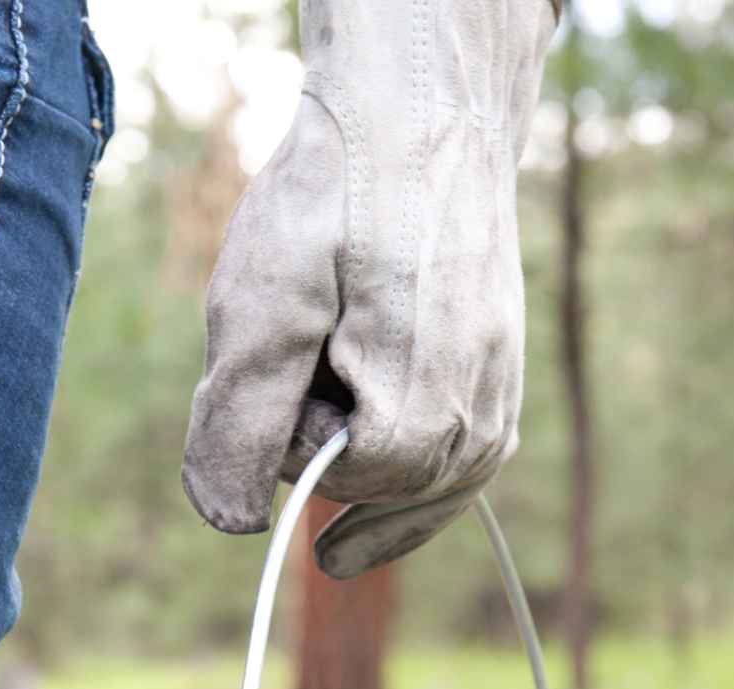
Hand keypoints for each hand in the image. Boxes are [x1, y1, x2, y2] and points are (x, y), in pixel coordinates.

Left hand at [181, 0, 556, 577]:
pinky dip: (403, 483)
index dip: (286, 423)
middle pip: (366, 487)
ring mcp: (498, 415)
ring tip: (339, 358)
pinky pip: (450, 475)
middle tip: (318, 336)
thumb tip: (232, 525)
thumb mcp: (265, 302)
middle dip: (322, 433)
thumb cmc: (338, 197)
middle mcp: (478, 432)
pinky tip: (364, 498)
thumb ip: (242, 421)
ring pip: (407, 488)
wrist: (428, 117)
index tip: (287, 344)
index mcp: (421, 419)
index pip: (326, 480)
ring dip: (357, 444)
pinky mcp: (501, 396)